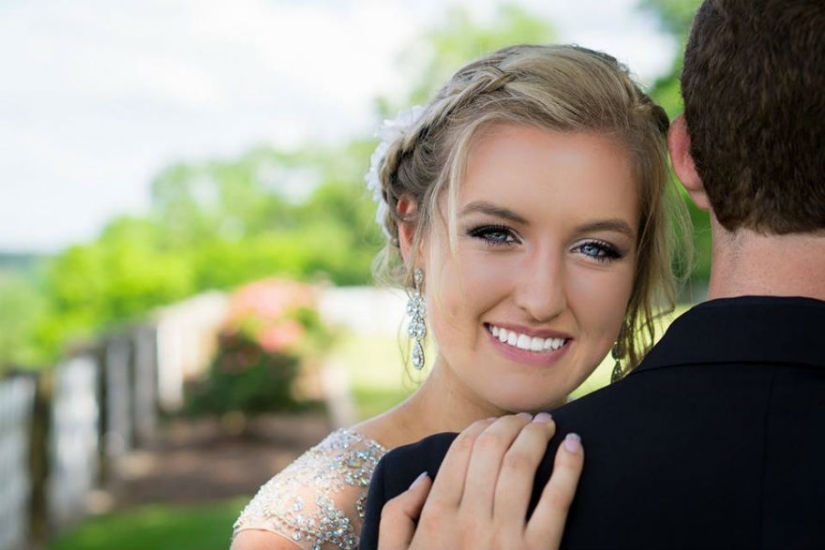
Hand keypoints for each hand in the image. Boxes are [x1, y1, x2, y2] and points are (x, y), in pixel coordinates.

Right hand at [377, 413, 583, 549]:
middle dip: (510, 425)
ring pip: (521, 465)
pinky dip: (570, 467)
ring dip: (537, 435)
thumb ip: (397, 514)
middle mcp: (468, 520)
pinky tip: (576, 445)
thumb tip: (425, 476)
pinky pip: (558, 499)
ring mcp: (505, 537)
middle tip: (525, 419)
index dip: (481, 429)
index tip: (495, 423)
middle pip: (492, 450)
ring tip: (547, 425)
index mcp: (435, 516)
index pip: (461, 452)